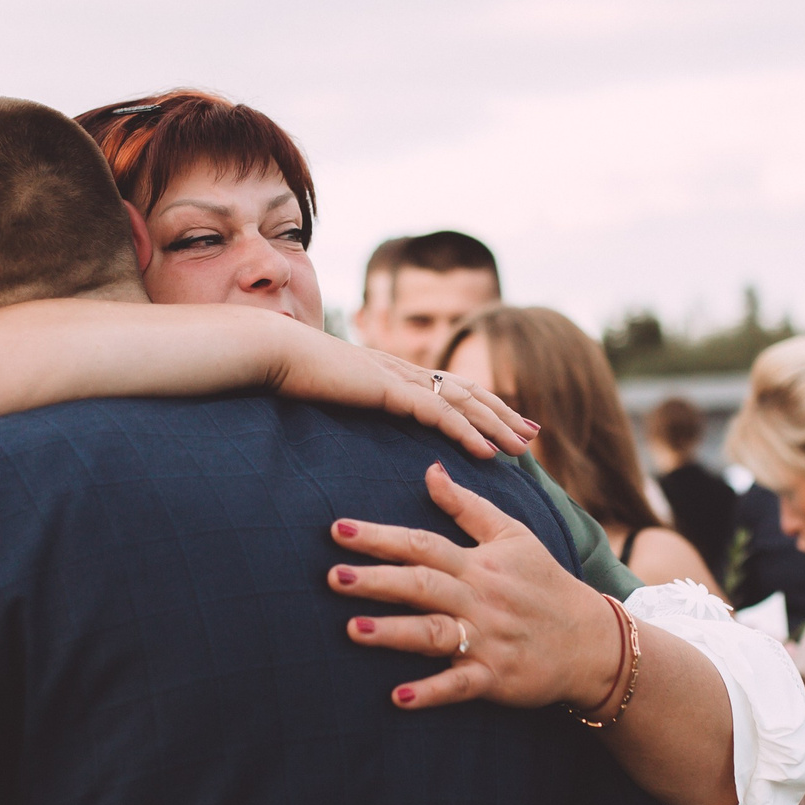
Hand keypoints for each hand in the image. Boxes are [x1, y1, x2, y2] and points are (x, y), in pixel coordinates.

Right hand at [270, 330, 536, 460]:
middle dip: (503, 414)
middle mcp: (404, 371)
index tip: (504, 422)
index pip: (450, 388)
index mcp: (394, 372)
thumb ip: (350, 399)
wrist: (272, 352)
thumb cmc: (292, 373)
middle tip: (533, 434)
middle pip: (468, 392)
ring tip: (523, 446)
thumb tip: (353, 412)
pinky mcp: (388, 390)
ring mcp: (399, 378)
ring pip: (463, 402)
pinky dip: (467, 433)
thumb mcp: (331, 390)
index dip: (481, 404)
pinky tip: (487, 452)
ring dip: (497, 425)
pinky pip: (438, 414)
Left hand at [329, 462, 616, 710]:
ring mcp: (487, 639)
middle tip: (333, 576)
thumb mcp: (513, 536)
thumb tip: (430, 470)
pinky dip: (430, 692)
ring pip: (434, 632)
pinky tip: (398, 697)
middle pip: (422, 584)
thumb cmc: (546, 584)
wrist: (593, 642)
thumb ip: (467, 506)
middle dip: (377, 580)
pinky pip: (459, 685)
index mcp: (479, 563)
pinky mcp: (495, 677)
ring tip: (352, 629)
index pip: (422, 543)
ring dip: (393, 632)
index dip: (379, 536)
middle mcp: (479, 598)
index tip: (336, 530)